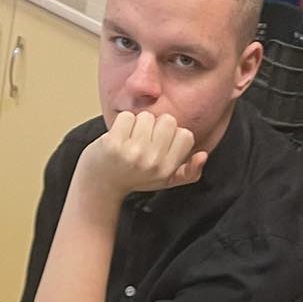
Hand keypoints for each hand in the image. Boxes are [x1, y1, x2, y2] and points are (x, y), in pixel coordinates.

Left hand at [79, 111, 207, 200]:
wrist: (100, 185)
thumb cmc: (134, 178)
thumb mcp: (164, 180)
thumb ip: (189, 172)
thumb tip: (202, 155)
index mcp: (167, 169)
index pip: (185, 135)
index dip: (172, 136)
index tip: (159, 145)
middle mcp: (152, 162)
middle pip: (168, 121)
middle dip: (155, 126)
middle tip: (142, 141)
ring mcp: (133, 153)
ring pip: (147, 116)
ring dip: (137, 124)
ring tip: (129, 140)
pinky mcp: (114, 144)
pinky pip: (127, 116)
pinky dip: (121, 123)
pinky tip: (118, 137)